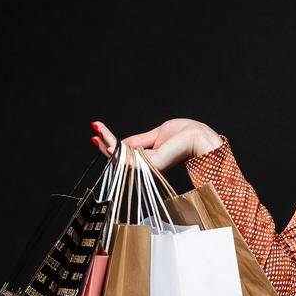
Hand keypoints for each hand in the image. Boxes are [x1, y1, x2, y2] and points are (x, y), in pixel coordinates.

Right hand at [89, 117, 223, 171]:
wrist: (201, 139)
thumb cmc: (188, 135)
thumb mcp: (160, 134)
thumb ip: (140, 141)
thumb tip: (122, 144)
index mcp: (153, 156)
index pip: (129, 152)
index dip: (113, 145)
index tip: (98, 133)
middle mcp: (151, 162)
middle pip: (123, 157)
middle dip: (107, 144)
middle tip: (94, 132)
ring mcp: (152, 164)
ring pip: (124, 157)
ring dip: (109, 144)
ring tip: (98, 132)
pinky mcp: (154, 162)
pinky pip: (132, 156)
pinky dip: (118, 147)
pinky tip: (108, 140)